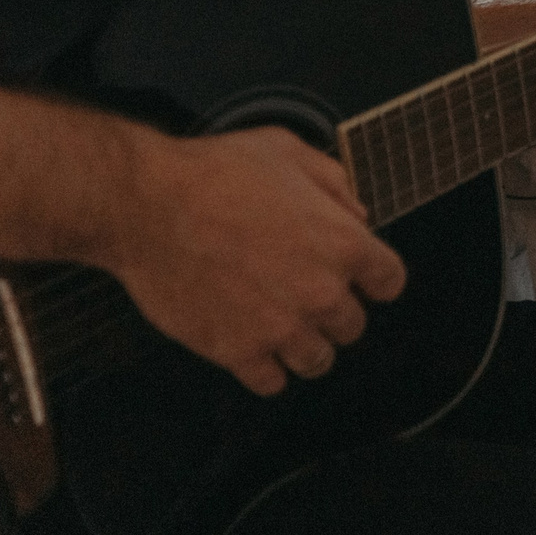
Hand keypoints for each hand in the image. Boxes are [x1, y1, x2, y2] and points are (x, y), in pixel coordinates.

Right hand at [97, 127, 406, 396]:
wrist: (145, 205)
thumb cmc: (213, 172)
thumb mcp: (289, 151)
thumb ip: (334, 184)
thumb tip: (357, 214)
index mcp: (344, 243)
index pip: (390, 281)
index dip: (374, 277)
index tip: (360, 278)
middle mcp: (321, 292)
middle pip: (353, 325)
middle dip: (333, 311)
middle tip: (305, 295)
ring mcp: (281, 327)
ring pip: (317, 361)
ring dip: (304, 346)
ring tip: (282, 325)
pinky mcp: (237, 352)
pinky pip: (272, 382)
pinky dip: (266, 369)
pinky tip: (253, 346)